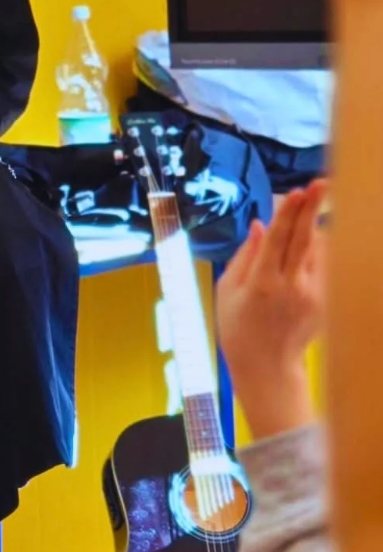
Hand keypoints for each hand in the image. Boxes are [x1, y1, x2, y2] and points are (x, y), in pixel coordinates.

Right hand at [215, 181, 326, 440]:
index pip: (276, 241)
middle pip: (304, 240)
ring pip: (319, 251)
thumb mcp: (227, 291)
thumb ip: (245, 256)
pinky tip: (310, 245)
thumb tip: (259, 224)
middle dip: (312, 209)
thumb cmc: (237, 329)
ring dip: (313, 229)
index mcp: (261, 285)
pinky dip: (319, 250)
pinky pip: (325, 266)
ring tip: (308, 213)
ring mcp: (312, 296)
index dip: (286, 214)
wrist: (267, 368)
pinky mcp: (325, 302)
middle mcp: (291, 288)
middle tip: (321, 183)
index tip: (296, 192)